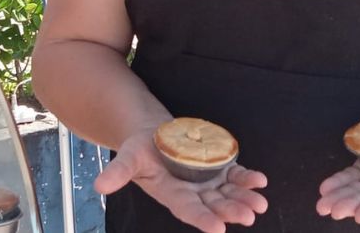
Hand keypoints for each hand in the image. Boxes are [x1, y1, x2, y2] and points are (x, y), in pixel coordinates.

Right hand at [95, 128, 268, 232]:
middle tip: (248, 216)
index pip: (188, 210)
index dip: (202, 219)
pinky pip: (236, 176)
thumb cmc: (140, 149)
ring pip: (229, 194)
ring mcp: (208, 182)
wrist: (154, 135)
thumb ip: (118, 172)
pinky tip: (260, 181)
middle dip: (231, 211)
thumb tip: (99, 186)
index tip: (217, 229)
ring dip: (244, 199)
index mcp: (172, 194)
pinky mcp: (219, 169)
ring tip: (260, 205)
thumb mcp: (128, 156)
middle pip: (214, 205)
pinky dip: (248, 179)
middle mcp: (193, 192)